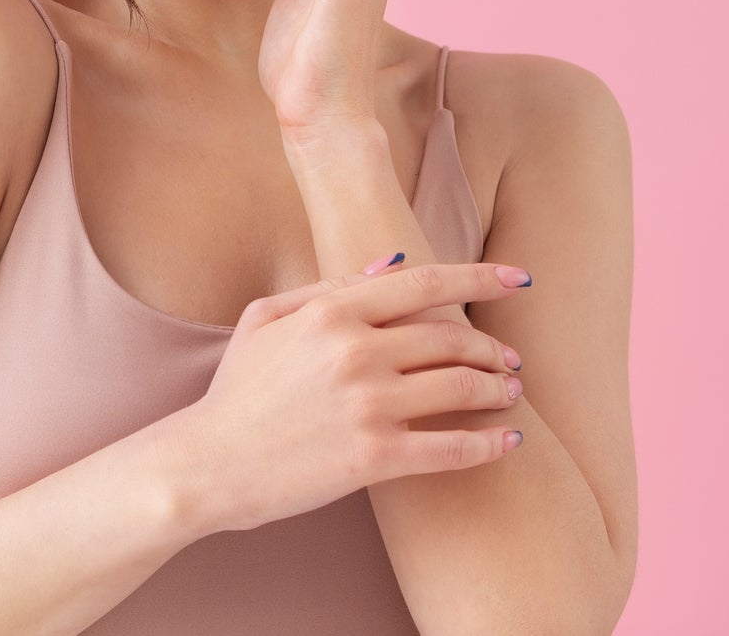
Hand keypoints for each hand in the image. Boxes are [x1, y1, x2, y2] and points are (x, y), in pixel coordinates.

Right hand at [181, 254, 532, 534]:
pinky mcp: (376, 458)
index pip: (424, 283)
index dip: (481, 277)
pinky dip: (491, 444)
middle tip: (511, 359)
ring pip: (463, 386)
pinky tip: (508, 441)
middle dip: (494, 347)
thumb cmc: (236, 390)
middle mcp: (355, 353)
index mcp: (331, 313)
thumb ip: (327, 287)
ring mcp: (369, 406)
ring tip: (511, 393)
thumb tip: (391, 265)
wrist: (209, 463)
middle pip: (452, 338)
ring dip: (500, 389)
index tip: (519, 277)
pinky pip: (454, 448)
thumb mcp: (264, 319)